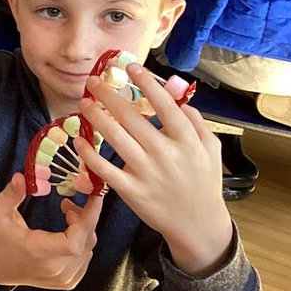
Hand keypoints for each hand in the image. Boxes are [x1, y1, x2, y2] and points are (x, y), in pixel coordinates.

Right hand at [0, 173, 103, 288]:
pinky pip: (86, 257)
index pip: (73, 243)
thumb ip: (11, 194)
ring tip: (67, 213)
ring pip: (88, 248)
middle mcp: (54, 270)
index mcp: (37, 253)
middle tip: (69, 202)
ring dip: (83, 227)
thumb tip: (22, 176)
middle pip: (85, 242)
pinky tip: (69, 231)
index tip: (81, 202)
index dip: (84, 221)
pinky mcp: (68, 281)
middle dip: (85, 217)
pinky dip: (83, 241)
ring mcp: (63, 279)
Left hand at [74, 63, 232, 275]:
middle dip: (109, 95)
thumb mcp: (211, 149)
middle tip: (92, 81)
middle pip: (131, 117)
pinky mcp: (131, 191)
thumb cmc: (203, 182)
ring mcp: (147, 173)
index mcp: (186, 140)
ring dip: (96, 118)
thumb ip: (197, 123)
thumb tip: (179, 99)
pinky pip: (104, 169)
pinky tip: (80, 140)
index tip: (131, 67)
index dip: (146, 84)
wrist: (198, 223)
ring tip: (84, 103)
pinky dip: (89, 154)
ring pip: (115, 138)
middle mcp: (166, 153)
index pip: (164, 105)